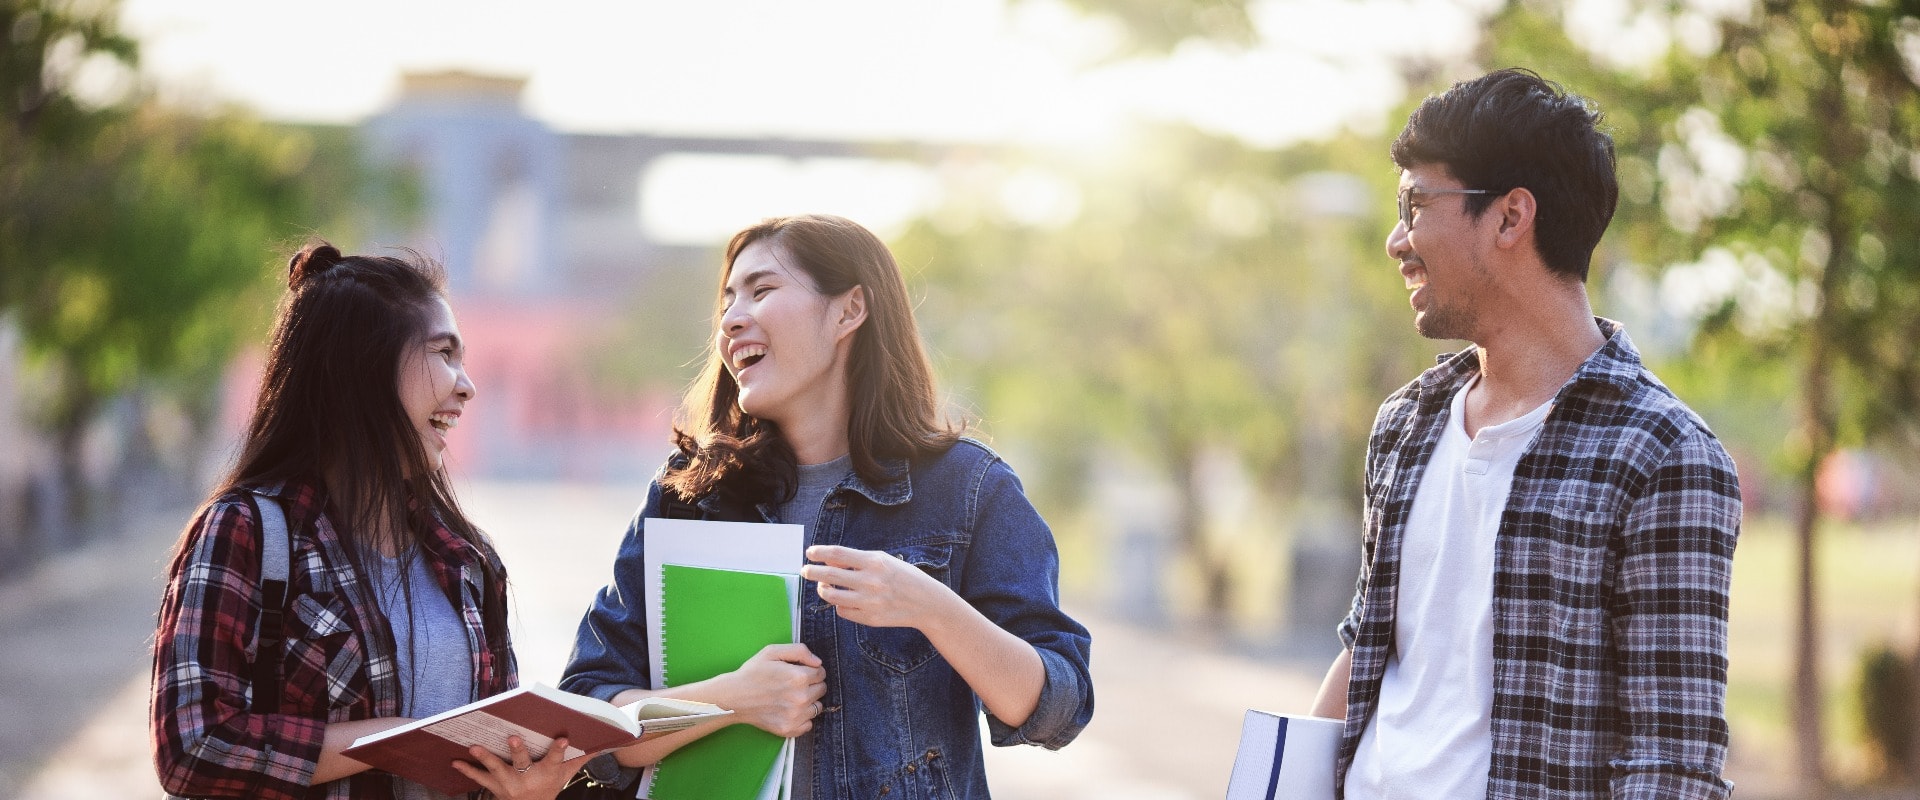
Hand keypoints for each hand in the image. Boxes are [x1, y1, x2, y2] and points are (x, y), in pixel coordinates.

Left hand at [450, 735, 583, 799]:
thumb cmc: (549, 787)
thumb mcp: (566, 775)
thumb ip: (581, 757)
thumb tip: (605, 741)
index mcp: (547, 773)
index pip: (555, 760)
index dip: (559, 750)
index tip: (563, 739)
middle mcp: (527, 779)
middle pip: (522, 764)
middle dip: (517, 750)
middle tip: (513, 736)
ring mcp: (508, 784)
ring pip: (496, 769)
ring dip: (484, 758)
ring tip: (473, 746)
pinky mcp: (494, 787)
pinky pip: (479, 778)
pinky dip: (466, 770)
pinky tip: (455, 760)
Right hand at [714, 643, 826, 737]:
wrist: (733, 697)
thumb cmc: (752, 672)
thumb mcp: (772, 652)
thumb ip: (800, 651)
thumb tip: (818, 663)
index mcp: (799, 677)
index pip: (821, 673)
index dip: (811, 670)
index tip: (798, 672)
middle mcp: (801, 698)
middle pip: (822, 689)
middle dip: (811, 685)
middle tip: (793, 684)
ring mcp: (795, 716)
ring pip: (817, 707)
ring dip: (809, 702)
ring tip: (790, 697)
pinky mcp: (789, 729)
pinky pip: (808, 724)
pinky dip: (802, 719)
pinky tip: (789, 711)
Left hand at [802, 544, 957, 629]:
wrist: (926, 603)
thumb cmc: (903, 577)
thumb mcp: (883, 561)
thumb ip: (857, 560)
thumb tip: (829, 561)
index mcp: (874, 562)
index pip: (837, 554)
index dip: (819, 553)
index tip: (809, 552)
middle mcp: (870, 581)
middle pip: (829, 575)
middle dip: (812, 572)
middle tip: (805, 570)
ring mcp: (869, 601)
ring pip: (831, 596)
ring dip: (822, 590)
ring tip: (823, 587)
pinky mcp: (869, 618)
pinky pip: (842, 611)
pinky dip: (839, 605)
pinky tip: (843, 600)